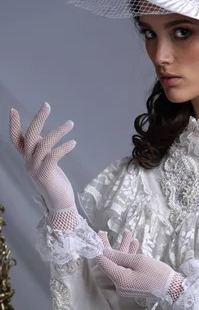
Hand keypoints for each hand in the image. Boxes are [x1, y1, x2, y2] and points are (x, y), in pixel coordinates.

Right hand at [9, 102, 77, 228]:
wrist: (60, 204)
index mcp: (27, 159)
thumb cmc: (55, 182)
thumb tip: (39, 135)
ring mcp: (36, 169)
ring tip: (71, 123)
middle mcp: (28, 163)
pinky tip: (73, 143)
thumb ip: (41, 150)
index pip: (16, 140)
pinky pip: (53, 156)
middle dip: (38, 119)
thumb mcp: (46, 163)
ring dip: (58, 132)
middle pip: (29, 136)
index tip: (13, 110)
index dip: (14, 126)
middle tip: (47, 105)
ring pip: (43, 144)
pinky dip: (63, 147)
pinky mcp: (46, 175)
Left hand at [96, 230, 184, 304]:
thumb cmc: (157, 273)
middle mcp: (119, 284)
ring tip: (127, 233)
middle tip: (103, 233)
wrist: (172, 288)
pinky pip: (126, 269)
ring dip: (123, 250)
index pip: (103, 263)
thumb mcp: (139, 261)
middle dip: (109, 247)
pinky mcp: (131, 284)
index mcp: (119, 279)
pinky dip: (129, 258)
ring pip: (119, 264)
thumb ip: (120, 256)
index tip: (96, 238)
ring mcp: (125, 285)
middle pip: (109, 263)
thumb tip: (105, 252)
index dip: (99, 249)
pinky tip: (134, 244)